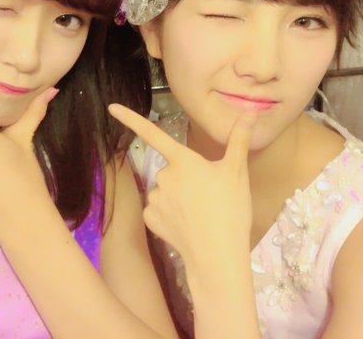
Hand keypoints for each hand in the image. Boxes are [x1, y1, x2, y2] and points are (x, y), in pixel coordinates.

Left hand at [108, 104, 255, 270]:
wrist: (217, 255)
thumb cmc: (229, 209)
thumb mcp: (237, 172)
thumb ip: (239, 139)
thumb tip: (251, 113)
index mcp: (182, 160)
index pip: (152, 133)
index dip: (131, 119)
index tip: (111, 107)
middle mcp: (163, 176)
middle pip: (172, 170)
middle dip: (186, 178)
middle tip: (209, 195)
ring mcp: (154, 199)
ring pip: (165, 191)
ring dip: (178, 197)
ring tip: (201, 213)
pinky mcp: (150, 220)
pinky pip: (158, 210)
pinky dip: (169, 215)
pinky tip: (186, 225)